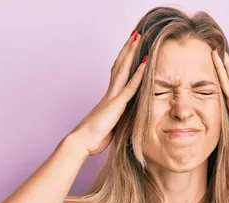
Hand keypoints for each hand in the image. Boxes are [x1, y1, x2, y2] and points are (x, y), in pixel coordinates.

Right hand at [68, 30, 147, 154]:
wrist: (83, 141)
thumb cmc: (95, 137)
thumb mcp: (112, 126)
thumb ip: (120, 118)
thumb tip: (127, 118)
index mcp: (110, 97)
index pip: (118, 73)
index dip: (125, 60)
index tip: (131, 48)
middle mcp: (111, 93)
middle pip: (120, 65)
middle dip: (128, 49)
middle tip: (135, 34)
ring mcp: (113, 97)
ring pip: (123, 69)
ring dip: (131, 52)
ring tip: (137, 37)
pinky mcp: (117, 105)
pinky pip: (130, 87)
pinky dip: (139, 74)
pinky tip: (145, 62)